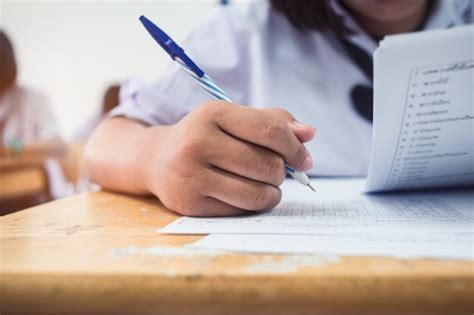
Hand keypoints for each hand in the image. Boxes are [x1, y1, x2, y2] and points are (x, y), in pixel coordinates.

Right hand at [144, 101, 315, 216]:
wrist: (157, 159)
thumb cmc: (206, 136)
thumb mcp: (233, 119)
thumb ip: (273, 122)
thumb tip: (310, 134)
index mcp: (212, 114)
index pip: (270, 130)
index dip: (296, 147)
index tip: (305, 160)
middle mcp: (197, 143)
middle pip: (268, 165)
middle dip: (281, 171)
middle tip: (273, 170)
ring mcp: (190, 176)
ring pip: (258, 194)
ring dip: (271, 192)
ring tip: (264, 185)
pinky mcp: (189, 204)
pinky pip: (241, 212)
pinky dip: (252, 205)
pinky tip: (244, 195)